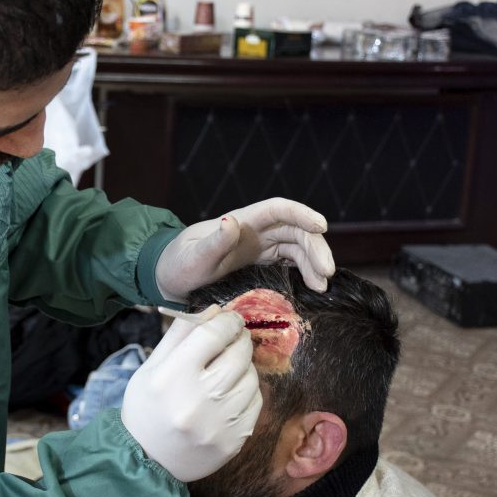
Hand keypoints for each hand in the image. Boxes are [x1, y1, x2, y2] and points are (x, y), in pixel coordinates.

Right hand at [121, 307, 261, 481]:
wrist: (147, 459)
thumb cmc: (147, 407)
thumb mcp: (152, 366)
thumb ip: (181, 335)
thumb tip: (214, 310)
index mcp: (173, 377)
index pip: (213, 334)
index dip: (227, 320)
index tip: (229, 318)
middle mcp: (198, 400)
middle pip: (238, 354)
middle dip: (240, 339)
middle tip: (234, 338)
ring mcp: (220, 423)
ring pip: (251, 378)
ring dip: (245, 366)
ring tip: (230, 368)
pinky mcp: (235, 440)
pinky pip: (255, 403)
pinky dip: (248, 391)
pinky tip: (232, 392)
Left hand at [155, 198, 334, 301]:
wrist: (170, 279)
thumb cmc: (178, 265)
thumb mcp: (194, 257)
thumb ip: (214, 242)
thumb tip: (231, 222)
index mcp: (242, 221)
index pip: (278, 209)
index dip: (302, 213)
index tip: (322, 226)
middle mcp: (255, 231)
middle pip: (295, 230)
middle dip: (315, 248)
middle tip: (326, 274)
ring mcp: (260, 247)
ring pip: (296, 247)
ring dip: (313, 263)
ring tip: (322, 286)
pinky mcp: (260, 263)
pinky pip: (289, 263)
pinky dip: (304, 272)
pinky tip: (312, 287)